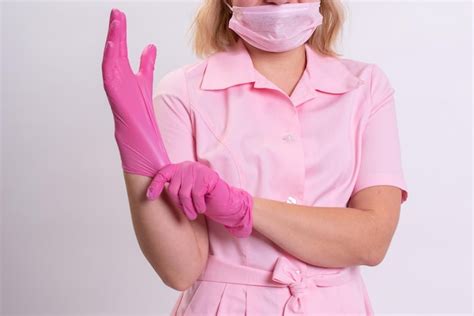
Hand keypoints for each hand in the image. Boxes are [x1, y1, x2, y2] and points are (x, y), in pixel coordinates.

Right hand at [101, 8, 169, 176]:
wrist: (140, 142)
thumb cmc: (141, 115)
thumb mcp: (145, 81)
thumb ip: (146, 64)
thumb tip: (150, 46)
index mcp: (126, 75)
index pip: (123, 49)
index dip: (121, 32)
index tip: (121, 15)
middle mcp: (119, 80)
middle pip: (117, 51)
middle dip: (116, 31)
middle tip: (117, 13)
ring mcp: (116, 88)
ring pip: (112, 60)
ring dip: (113, 41)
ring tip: (116, 23)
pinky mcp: (116, 97)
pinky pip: (110, 76)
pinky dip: (111, 61)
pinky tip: (114, 46)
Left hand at [146, 161, 252, 237]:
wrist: (226, 202)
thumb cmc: (204, 200)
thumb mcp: (186, 194)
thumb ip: (174, 190)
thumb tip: (150, 196)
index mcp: (180, 169)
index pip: (162, 174)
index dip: (155, 185)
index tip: (149, 197)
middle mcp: (187, 167)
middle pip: (173, 188)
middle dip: (178, 204)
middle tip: (188, 214)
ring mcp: (198, 170)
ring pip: (184, 193)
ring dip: (188, 208)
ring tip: (194, 214)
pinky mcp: (207, 177)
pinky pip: (196, 195)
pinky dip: (198, 205)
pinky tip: (202, 208)